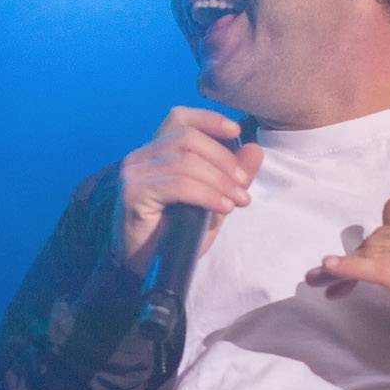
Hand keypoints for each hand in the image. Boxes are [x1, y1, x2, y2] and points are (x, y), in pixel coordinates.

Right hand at [113, 107, 263, 273]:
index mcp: (157, 151)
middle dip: (223, 159)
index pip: (179, 118)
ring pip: (186, 162)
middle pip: (188, 138)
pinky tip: (222, 207)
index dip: (209, 120)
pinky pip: (179, 185)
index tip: (236, 132)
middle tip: (244, 184)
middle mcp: (141, 156)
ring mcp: (134, 173)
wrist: (151, 271)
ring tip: (238, 200)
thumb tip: (255, 149)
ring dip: (220, 180)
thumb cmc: (178, 234)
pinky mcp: (133, 193)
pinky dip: (207, 194)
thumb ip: (231, 175)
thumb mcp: (213, 200)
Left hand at [308, 196, 389, 368]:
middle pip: (378, 242)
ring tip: (321, 282)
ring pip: (374, 255)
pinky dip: (351, 268)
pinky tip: (331, 269)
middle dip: (348, 261)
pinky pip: (379, 269)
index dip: (363, 246)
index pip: (389, 230)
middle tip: (323, 281)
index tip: (337, 265)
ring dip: (341, 270)